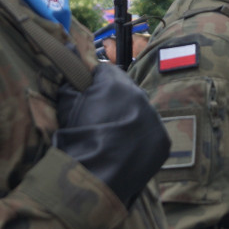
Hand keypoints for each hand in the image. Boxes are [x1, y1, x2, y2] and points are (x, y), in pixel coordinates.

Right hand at [54, 63, 169, 205]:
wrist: (93, 177)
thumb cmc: (75, 138)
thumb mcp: (66, 102)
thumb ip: (72, 78)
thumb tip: (71, 51)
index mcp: (115, 83)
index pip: (106, 71)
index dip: (95, 84)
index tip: (88, 97)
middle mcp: (140, 96)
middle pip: (126, 91)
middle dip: (114, 101)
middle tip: (99, 121)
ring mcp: (154, 119)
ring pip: (140, 112)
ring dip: (129, 120)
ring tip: (112, 139)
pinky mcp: (162, 141)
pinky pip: (151, 133)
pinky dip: (141, 139)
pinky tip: (125, 150)